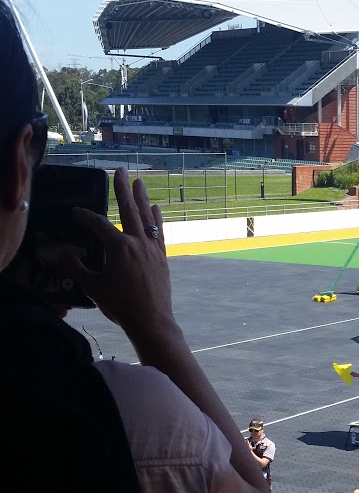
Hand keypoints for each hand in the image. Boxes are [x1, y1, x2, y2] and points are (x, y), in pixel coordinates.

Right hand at [67, 169, 175, 346]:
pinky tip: (156, 208)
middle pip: (128, 209)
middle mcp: (138, 242)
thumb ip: (75, 268)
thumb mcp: (92, 287)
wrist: (151, 322)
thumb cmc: (121, 305)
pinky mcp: (162, 258)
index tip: (74, 213)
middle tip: (120, 170)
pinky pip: (159, 232)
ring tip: (139, 181)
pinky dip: (156, 219)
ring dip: (142, 198)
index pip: (99, 225)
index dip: (85, 217)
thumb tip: (61, 255)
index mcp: (119, 247)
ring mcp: (152, 249)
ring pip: (146, 217)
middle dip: (122, 189)